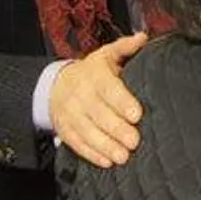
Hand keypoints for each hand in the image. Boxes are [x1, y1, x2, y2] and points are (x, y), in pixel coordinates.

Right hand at [50, 32, 148, 168]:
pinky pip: (77, 144)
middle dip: (117, 129)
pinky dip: (92, 154)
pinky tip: (106, 162)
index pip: (108, 89)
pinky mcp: (65, 130)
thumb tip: (143, 37)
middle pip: (99, 114)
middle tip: (134, 141)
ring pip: (88, 132)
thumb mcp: (106, 55)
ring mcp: (71, 114)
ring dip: (105, 146)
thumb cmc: (92, 71)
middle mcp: (80, 94)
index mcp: (93, 74)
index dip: (122, 102)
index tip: (137, 114)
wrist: (57, 84)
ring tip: (123, 157)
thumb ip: (125, 47)